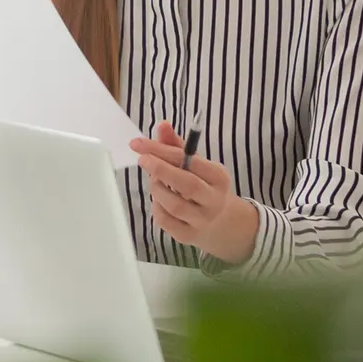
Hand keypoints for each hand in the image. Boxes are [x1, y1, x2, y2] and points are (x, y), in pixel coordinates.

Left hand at [129, 122, 260, 264]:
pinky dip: (156, 207)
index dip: (163, 151)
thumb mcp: (197, 165)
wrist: (223, 223)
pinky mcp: (189, 236)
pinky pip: (165, 221)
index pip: (190, 161)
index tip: (139, 144)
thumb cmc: (205, 187)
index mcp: (218, 177)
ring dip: (157, 189)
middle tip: (142, 159)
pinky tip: (159, 200)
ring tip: (155, 181)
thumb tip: (162, 125)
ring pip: (174, 204)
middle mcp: (214, 200)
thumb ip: (177, 145)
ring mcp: (202, 220)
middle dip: (160, 169)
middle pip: (186, 184)